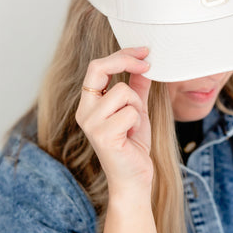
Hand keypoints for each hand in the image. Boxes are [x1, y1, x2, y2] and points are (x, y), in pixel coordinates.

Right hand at [75, 47, 152, 197]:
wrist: (134, 179)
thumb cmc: (133, 146)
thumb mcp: (137, 110)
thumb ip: (138, 88)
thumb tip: (144, 65)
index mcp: (89, 104)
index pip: (97, 67)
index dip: (121, 55)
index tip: (144, 52)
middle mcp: (84, 112)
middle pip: (99, 68)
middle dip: (126, 61)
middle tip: (147, 63)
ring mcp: (91, 124)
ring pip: (123, 91)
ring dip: (137, 106)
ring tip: (134, 124)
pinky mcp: (102, 136)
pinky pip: (130, 112)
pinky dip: (138, 122)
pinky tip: (132, 136)